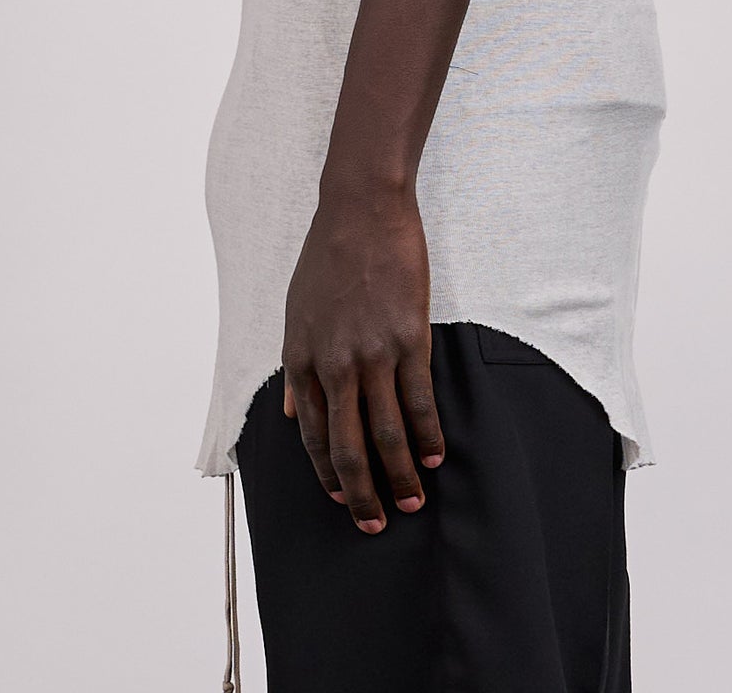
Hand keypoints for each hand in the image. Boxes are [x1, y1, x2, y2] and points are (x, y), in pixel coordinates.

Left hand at [281, 186, 445, 532]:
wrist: (361, 210)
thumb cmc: (327, 256)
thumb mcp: (296, 311)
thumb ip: (297, 367)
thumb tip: (295, 413)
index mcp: (301, 360)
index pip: (313, 436)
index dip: (328, 475)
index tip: (344, 500)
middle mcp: (334, 365)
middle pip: (348, 448)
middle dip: (363, 494)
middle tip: (377, 522)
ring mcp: (373, 354)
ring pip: (387, 434)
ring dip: (402, 475)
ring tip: (413, 500)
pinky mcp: (410, 339)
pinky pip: (419, 401)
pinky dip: (428, 435)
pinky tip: (435, 453)